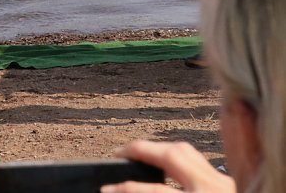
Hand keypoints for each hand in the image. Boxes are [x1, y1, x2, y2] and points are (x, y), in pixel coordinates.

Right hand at [101, 140, 234, 192]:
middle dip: (141, 151)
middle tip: (119, 155)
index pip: (155, 191)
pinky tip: (173, 170)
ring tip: (143, 156)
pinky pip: (204, 164)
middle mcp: (216, 190)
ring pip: (191, 152)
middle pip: (174, 155)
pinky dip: (183, 162)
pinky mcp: (235, 187)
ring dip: (162, 150)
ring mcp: (228, 185)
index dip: (125, 188)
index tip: (105, 190)